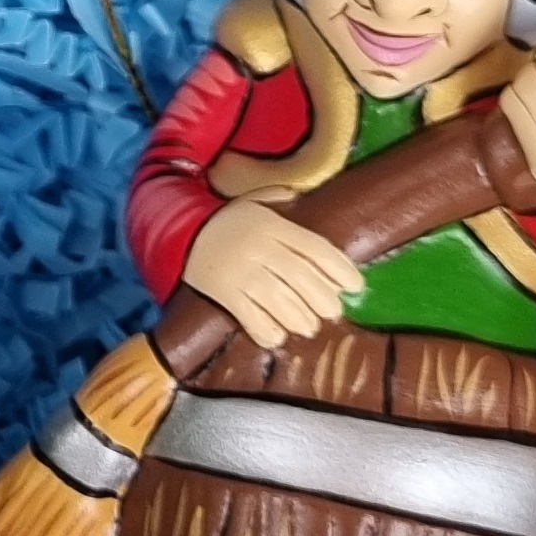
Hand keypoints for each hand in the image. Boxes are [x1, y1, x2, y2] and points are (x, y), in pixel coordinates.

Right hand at [181, 195, 363, 348]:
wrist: (179, 233)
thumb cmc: (228, 222)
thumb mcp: (254, 203)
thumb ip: (281, 199)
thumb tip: (306, 198)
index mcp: (271, 224)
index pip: (315, 247)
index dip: (340, 269)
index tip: (356, 286)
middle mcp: (258, 247)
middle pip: (301, 278)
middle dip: (324, 300)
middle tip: (333, 312)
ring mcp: (239, 271)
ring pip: (280, 302)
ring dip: (300, 320)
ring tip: (309, 327)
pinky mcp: (222, 292)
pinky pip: (250, 318)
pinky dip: (267, 332)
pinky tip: (277, 336)